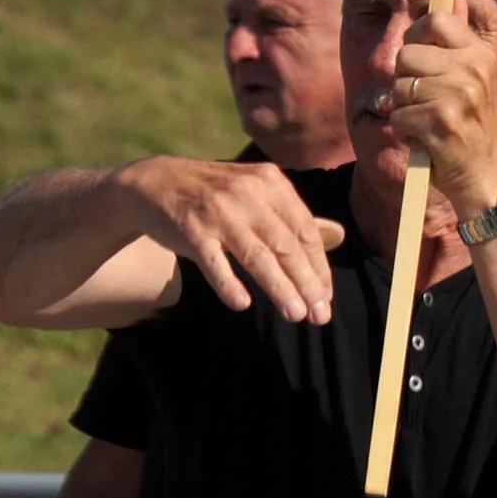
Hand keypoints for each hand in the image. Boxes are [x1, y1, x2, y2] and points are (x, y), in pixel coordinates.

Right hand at [117, 157, 344, 322]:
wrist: (156, 182)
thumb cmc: (217, 195)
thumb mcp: (259, 195)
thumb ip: (296, 218)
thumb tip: (340, 236)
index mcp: (271, 183)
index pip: (305, 230)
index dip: (319, 266)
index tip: (326, 297)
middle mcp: (248, 193)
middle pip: (286, 245)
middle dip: (307, 283)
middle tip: (320, 316)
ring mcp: (219, 211)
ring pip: (256, 255)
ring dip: (278, 288)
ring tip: (296, 315)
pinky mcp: (191, 229)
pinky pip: (213, 262)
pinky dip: (228, 283)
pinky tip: (242, 304)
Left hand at [388, 0, 496, 214]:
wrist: (487, 177)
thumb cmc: (472, 126)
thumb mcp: (473, 78)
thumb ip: (458, 40)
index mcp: (479, 55)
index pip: (437, 19)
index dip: (417, 34)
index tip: (420, 56)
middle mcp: (472, 70)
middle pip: (407, 54)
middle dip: (405, 79)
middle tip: (424, 100)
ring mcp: (457, 95)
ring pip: (400, 87)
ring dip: (405, 108)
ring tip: (428, 122)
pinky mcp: (441, 122)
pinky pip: (399, 116)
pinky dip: (405, 131)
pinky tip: (425, 139)